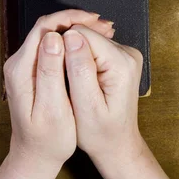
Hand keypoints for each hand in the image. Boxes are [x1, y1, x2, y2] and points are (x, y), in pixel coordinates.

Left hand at [0, 10, 112, 178]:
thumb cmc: (48, 140)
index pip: (44, 29)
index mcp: (21, 70)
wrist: (35, 156)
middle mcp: (18, 63)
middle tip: (106, 24)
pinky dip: (72, 40)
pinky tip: (92, 43)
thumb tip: (54, 39)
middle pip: (46, 27)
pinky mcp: (32, 70)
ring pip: (50, 34)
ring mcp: (24, 65)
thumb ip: (50, 73)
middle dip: (76, 21)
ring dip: (76, 29)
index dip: (71, 19)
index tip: (95, 20)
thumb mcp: (52, 109)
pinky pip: (52, 45)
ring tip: (104, 30)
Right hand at [63, 25, 178, 178]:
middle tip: (58, 75)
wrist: (117, 144)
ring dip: (73, 54)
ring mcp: (125, 53)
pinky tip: (75, 77)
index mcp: (121, 64)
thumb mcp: (86, 107)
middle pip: (86, 34)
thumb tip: (70, 36)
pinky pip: (92, 46)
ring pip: (87, 38)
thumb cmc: (100, 133)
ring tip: (66, 78)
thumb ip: (80, 70)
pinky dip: (79, 58)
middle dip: (67, 49)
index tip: (51, 64)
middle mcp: (127, 53)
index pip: (83, 34)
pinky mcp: (118, 56)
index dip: (61, 45)